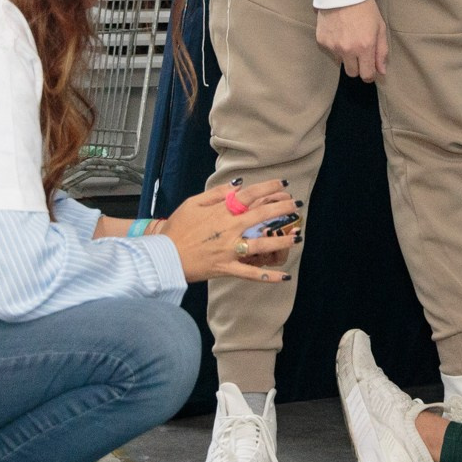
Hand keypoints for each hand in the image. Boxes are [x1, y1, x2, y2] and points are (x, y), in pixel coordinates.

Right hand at [160, 181, 297, 284]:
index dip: (269, 188)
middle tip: (297, 206)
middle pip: (262, 216)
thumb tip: (238, 185)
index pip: (250, 195)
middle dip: (282, 209)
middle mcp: (229, 229)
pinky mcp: (227, 268)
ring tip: (298, 237)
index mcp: (221, 211)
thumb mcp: (192, 203)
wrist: (163, 255)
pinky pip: (251, 273)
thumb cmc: (177, 228)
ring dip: (282, 240)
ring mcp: (229, 250)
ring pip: (261, 245)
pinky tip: (284, 276)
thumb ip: (216, 193)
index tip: (283, 185)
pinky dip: (268, 276)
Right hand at [316, 0, 389, 81]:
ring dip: (345, 55)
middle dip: (357, 67)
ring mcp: (333, 46)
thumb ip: (382, 51)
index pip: (366, 75)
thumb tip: (382, 71)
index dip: (369, 75)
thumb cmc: (365, 8)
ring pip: (340, 61)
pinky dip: (335, 45)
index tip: (370, 70)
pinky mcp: (322, 41)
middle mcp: (348, 50)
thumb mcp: (380, 28)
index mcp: (365, 47)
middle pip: (352, 73)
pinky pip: (330, 51)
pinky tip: (339, 31)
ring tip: (348, 37)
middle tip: (360, 53)